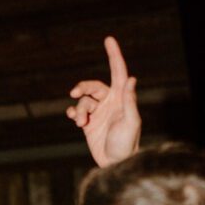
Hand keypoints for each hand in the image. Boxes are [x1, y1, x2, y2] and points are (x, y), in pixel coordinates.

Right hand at [66, 36, 140, 166]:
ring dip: (79, 110)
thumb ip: (129, 101)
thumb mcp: (131, 122)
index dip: (114, 55)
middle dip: (83, 87)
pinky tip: (73, 119)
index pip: (118, 72)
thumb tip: (131, 79)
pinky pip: (77, 112)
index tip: (108, 39)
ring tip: (80, 123)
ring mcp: (98, 113)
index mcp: (121, 98)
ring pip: (83, 102)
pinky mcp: (88, 125)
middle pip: (93, 86)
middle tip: (74, 92)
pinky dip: (73, 113)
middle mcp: (109, 102)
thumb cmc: (126, 144)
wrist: (115, 164)